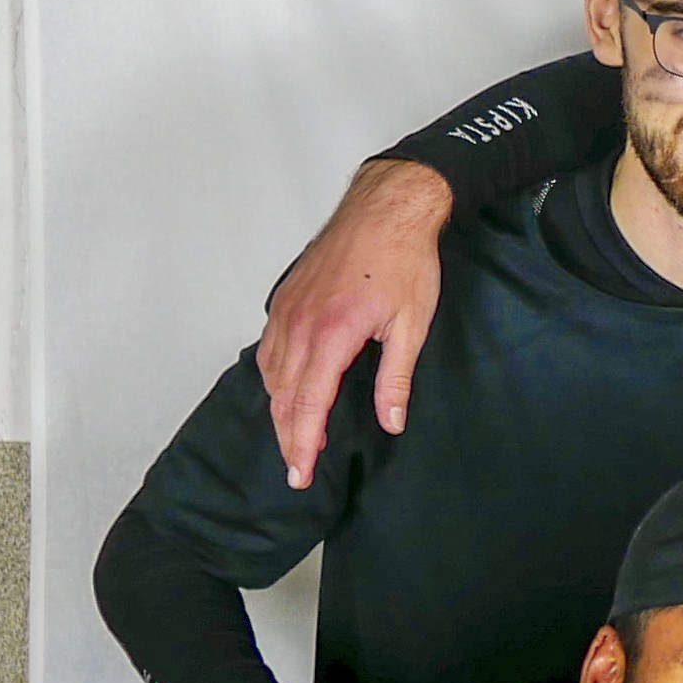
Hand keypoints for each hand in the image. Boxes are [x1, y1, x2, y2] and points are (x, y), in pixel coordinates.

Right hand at [258, 159, 454, 487]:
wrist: (386, 209)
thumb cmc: (404, 261)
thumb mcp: (411, 325)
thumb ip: (396, 377)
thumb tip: (391, 421)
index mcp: (332, 334)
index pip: (309, 403)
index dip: (303, 442)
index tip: (301, 473)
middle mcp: (300, 323)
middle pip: (284, 395)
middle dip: (288, 437)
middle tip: (295, 472)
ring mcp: (287, 309)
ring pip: (273, 373)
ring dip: (279, 410)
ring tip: (292, 440)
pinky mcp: (285, 298)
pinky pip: (271, 348)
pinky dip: (274, 377)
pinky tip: (284, 392)